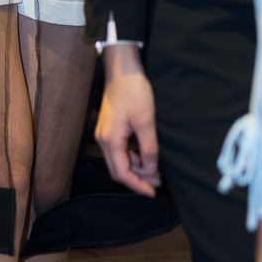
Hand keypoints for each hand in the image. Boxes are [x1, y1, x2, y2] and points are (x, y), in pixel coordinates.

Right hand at [95, 44, 160, 195]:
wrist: (122, 69)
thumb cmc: (134, 91)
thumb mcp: (146, 120)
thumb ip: (148, 148)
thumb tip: (151, 170)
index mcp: (110, 140)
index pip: (121, 173)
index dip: (137, 185)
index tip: (153, 192)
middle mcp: (103, 139)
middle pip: (118, 169)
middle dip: (137, 179)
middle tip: (158, 183)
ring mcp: (105, 133)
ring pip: (119, 160)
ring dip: (136, 168)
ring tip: (156, 171)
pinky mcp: (110, 127)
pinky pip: (119, 150)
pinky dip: (132, 157)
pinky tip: (146, 156)